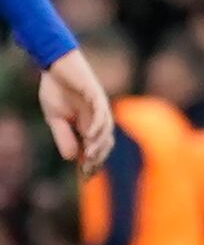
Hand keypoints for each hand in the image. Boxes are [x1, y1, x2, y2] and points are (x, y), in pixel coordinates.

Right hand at [37, 49, 113, 174]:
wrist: (56, 67)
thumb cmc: (56, 91)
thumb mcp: (56, 119)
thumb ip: (64, 136)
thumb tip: (70, 158)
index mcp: (87, 125)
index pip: (95, 147)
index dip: (93, 162)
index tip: (85, 177)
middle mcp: (97, 117)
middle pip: (105, 141)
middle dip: (98, 157)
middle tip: (88, 170)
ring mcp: (98, 106)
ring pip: (106, 128)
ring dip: (99, 143)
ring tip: (90, 156)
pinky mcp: (96, 94)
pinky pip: (102, 111)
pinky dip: (98, 124)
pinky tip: (90, 134)